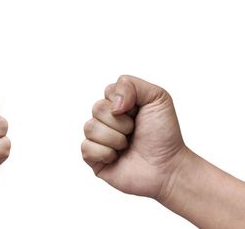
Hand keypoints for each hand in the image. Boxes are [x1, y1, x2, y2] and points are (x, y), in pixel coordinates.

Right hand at [81, 75, 186, 198]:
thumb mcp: (157, 98)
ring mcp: (99, 139)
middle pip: (97, 108)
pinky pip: (86, 148)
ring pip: (90, 127)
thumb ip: (131, 85)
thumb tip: (112, 104)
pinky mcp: (93, 158)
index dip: (124, 102)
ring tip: (127, 146)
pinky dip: (105, 153)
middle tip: (134, 132)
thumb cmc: (164, 135)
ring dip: (114, 138)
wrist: (167, 167)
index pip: (108, 91)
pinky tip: (117, 158)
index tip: (138, 113)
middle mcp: (107, 120)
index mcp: (119, 104)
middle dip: (120, 122)